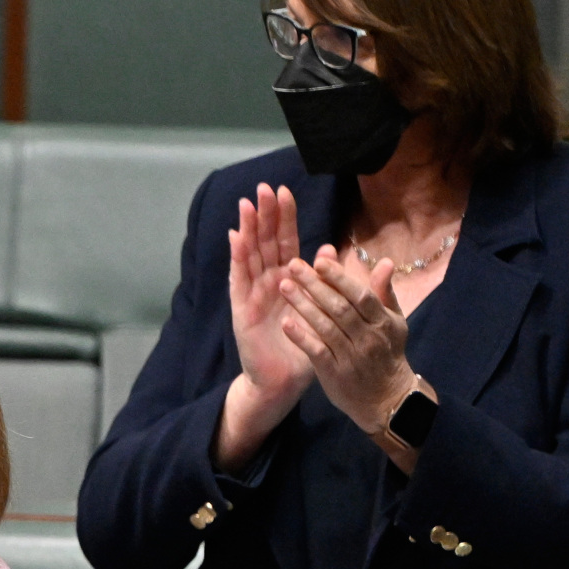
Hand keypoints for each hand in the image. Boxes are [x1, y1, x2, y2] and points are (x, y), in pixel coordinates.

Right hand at [219, 184, 310, 467]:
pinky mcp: (243, 309)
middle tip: (263, 187)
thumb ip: (333, 281)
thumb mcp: (327, 311)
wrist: (286, 382)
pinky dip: (237, 257)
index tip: (285, 191)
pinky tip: (235, 237)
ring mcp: (254, 294)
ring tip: (247, 203)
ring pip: (251, 254)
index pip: (287, 242)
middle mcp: (269, 282)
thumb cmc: (307, 347)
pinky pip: (239, 279)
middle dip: (265, 215)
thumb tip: (332, 249)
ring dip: (249, 228)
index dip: (285, 218)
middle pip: (266, 242)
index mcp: (291, 281)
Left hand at [279, 247, 419, 435]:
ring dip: (303, 305)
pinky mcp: (334, 372)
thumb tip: (385, 261)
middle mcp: (368, 337)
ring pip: (325, 326)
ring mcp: (350, 356)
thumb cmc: (387, 353)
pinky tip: (285, 323)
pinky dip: (301, 337)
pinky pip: (315, 351)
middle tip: (293, 265)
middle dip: (315, 285)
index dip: (339, 278)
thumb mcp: (394, 322)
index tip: (319, 260)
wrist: (386, 399)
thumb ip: (385, 293)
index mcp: (383, 322)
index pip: (360, 295)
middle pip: (339, 307)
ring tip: (283, 286)